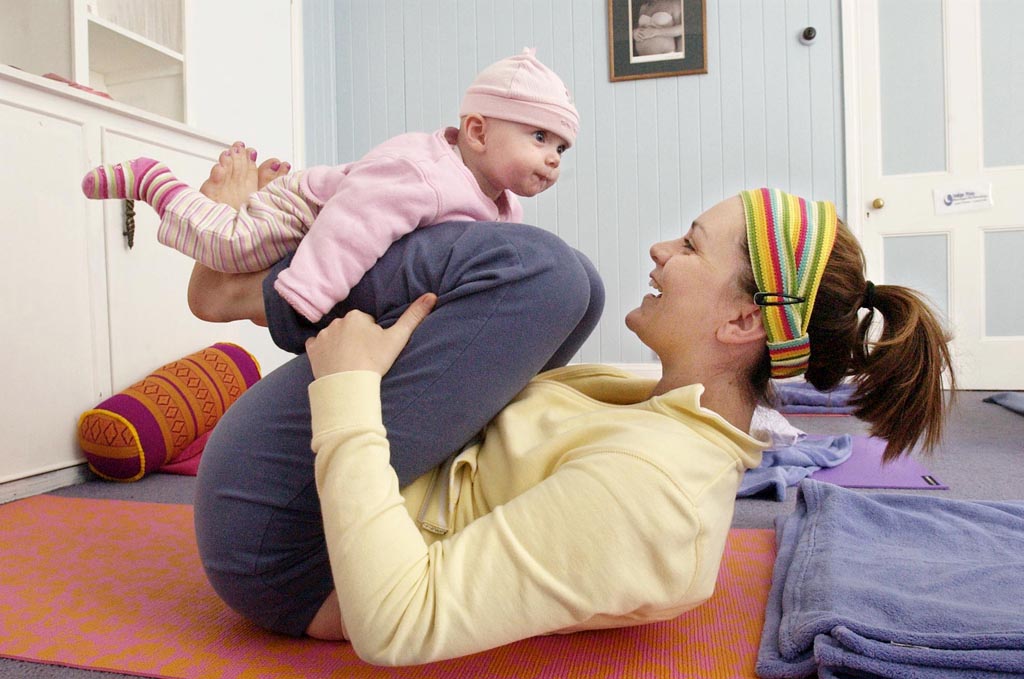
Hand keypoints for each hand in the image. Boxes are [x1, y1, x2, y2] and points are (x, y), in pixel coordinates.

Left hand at [305, 293, 436, 378]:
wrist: (349, 385)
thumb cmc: (374, 361)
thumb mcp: (398, 338)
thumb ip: (414, 316)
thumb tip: (432, 295)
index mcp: (357, 316)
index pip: (367, 323)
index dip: (373, 337)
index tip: (376, 350)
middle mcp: (338, 321)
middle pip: (351, 329)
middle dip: (356, 339)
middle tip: (364, 357)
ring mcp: (323, 335)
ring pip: (335, 336)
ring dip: (341, 345)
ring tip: (350, 362)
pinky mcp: (312, 349)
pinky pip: (317, 345)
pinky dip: (323, 351)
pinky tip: (332, 361)